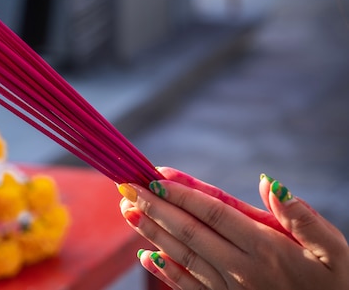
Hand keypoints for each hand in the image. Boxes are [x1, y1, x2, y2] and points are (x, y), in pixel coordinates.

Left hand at [118, 168, 348, 289]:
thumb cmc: (335, 283)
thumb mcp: (332, 249)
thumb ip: (301, 217)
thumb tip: (270, 183)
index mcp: (266, 248)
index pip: (214, 213)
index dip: (181, 192)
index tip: (154, 175)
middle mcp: (242, 268)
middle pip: (189, 231)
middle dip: (155, 206)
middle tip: (126, 186)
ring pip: (182, 256)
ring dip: (151, 232)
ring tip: (127, 211)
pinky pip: (189, 287)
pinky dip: (165, 271)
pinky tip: (145, 257)